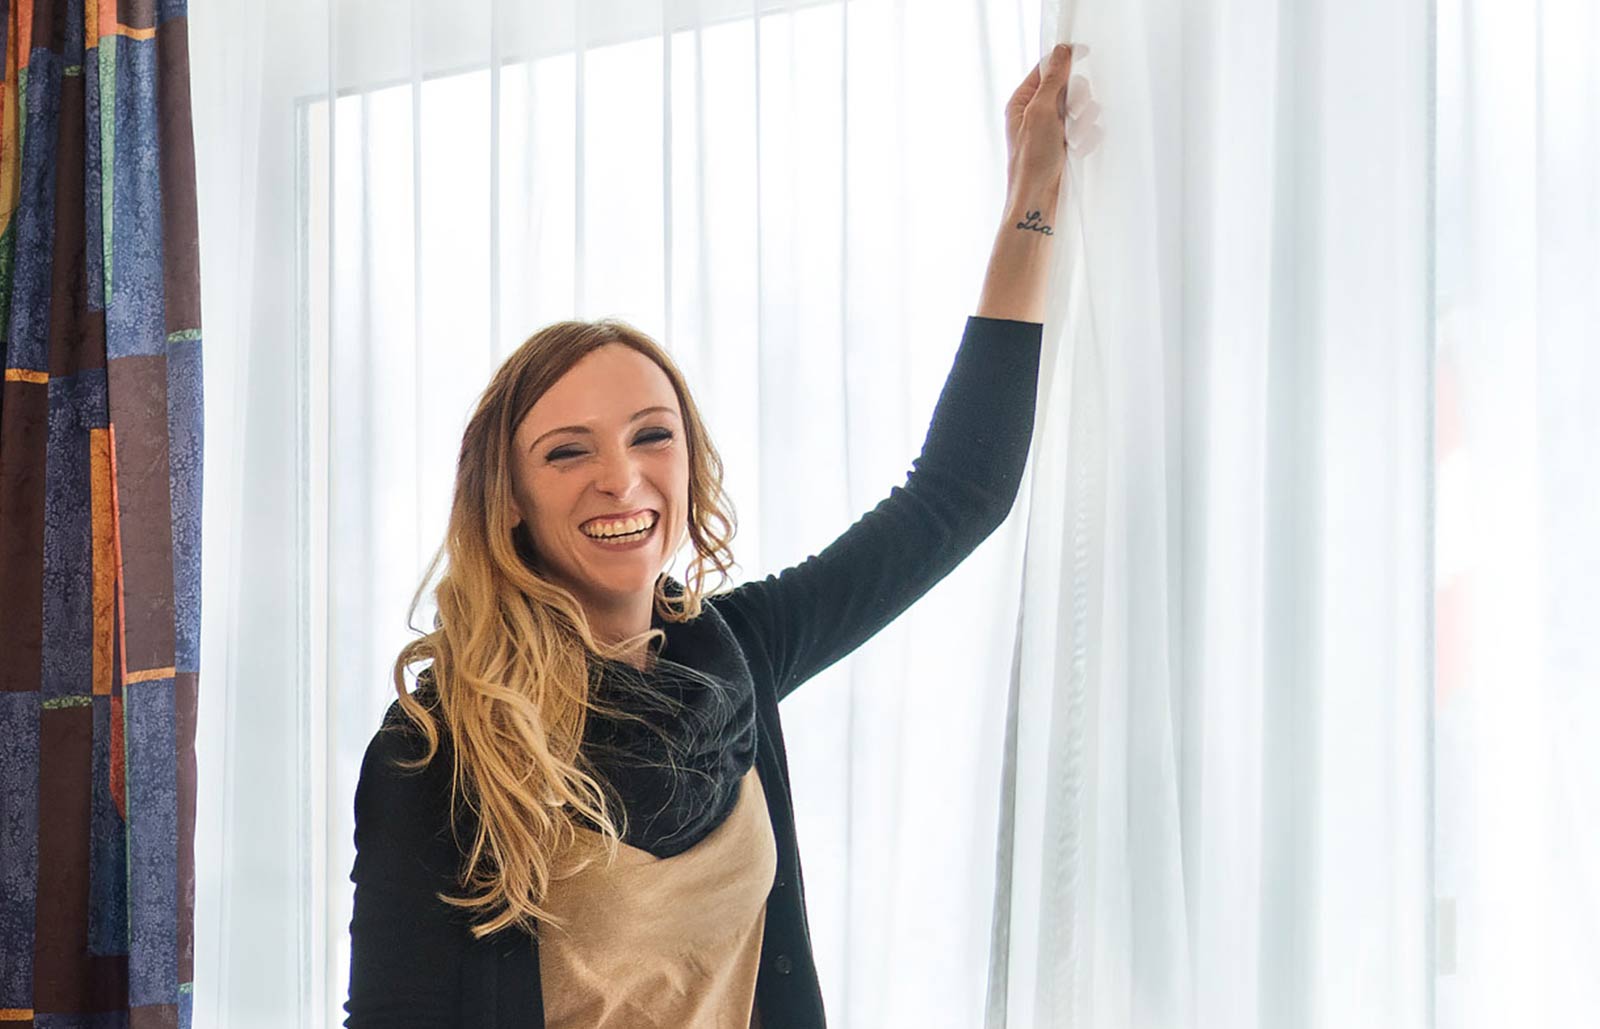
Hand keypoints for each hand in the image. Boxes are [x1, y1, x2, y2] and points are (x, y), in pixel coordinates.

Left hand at [1003, 43, 1101, 201]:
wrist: (1038, 202)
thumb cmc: (1032, 161)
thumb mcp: (1041, 113)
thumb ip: (1053, 80)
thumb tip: (1062, 51)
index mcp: (1022, 102)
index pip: (1046, 69)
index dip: (1065, 60)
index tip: (1085, 53)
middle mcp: (1036, 114)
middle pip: (1069, 88)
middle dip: (1077, 100)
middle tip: (1072, 116)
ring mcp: (1052, 131)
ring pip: (1081, 109)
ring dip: (1083, 122)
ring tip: (1073, 140)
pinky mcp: (1066, 146)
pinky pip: (1087, 130)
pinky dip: (1086, 139)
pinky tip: (1077, 151)